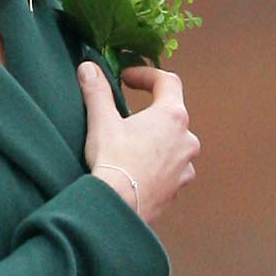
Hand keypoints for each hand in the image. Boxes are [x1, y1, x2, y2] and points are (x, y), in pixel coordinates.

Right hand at [81, 60, 197, 224]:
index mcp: (172, 117)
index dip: (147, 74)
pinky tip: (137, 170)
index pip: (168, 81)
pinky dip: (157, 166)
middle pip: (172, 115)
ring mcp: (185, 167)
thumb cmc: (114, 161)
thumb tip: (88, 68)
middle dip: (151, 112)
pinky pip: (170, 170)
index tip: (127, 78)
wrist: (119, 207)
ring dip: (156, 141)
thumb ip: (97, 91)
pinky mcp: (177, 188)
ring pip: (173, 145)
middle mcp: (187, 140)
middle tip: (128, 116)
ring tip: (132, 147)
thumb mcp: (102, 121)